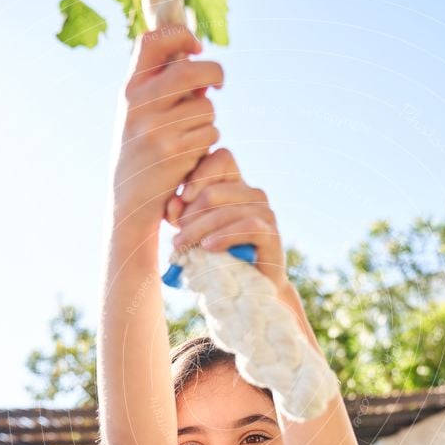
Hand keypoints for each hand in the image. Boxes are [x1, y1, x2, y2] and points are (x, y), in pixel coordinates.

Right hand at [110, 26, 222, 236]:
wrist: (130, 201)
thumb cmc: (142, 154)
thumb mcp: (140, 115)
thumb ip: (163, 89)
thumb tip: (199, 62)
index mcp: (131, 90)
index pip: (153, 41)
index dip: (180, 35)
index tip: (197, 46)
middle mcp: (141, 105)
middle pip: (191, 71)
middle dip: (214, 73)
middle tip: (219, 83)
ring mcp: (158, 129)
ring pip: (206, 108)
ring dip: (209, 120)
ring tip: (191, 136)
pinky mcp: (176, 153)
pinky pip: (210, 135)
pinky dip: (208, 142)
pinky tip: (191, 155)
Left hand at [165, 148, 289, 290]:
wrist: (246, 287)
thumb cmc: (217, 255)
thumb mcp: (193, 230)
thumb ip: (181, 213)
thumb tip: (173, 203)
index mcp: (235, 184)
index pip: (221, 157)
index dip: (199, 173)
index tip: (181, 198)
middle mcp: (252, 193)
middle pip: (216, 190)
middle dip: (191, 213)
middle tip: (177, 236)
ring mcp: (264, 212)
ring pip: (226, 211)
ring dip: (199, 229)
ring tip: (182, 246)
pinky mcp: (270, 234)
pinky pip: (246, 227)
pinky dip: (223, 236)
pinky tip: (207, 247)